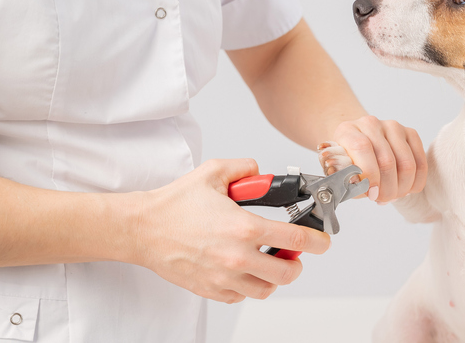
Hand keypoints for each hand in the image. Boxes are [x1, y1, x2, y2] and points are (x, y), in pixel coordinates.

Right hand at [130, 158, 330, 302]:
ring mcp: (225, 277)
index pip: (295, 239)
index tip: (321, 241)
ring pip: (267, 288)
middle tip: (293, 253)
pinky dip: (249, 285)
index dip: (317, 241)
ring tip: (270, 262)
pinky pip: (242, 295)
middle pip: (288, 272)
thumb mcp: (213, 172)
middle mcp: (238, 256)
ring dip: (275, 277)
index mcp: (244, 227)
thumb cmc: (174, 205)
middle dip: (297, 262)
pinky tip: (244, 269)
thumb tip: (262, 174)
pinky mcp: (212, 289)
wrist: (143, 229)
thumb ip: (245, 169)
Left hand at [328, 116, 425, 202]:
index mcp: (348, 131)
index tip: (372, 194)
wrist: (359, 143)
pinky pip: (420, 162)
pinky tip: (406, 189)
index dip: (370, 175)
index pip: (362, 148)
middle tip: (382, 199)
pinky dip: (415, 182)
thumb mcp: (340, 171)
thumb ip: (346, 179)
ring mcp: (393, 127)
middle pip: (387, 160)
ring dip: (402, 188)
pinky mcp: (410, 133)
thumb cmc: (350, 160)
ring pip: (407, 164)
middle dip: (387, 188)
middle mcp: (371, 124)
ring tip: (393, 196)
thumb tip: (362, 188)